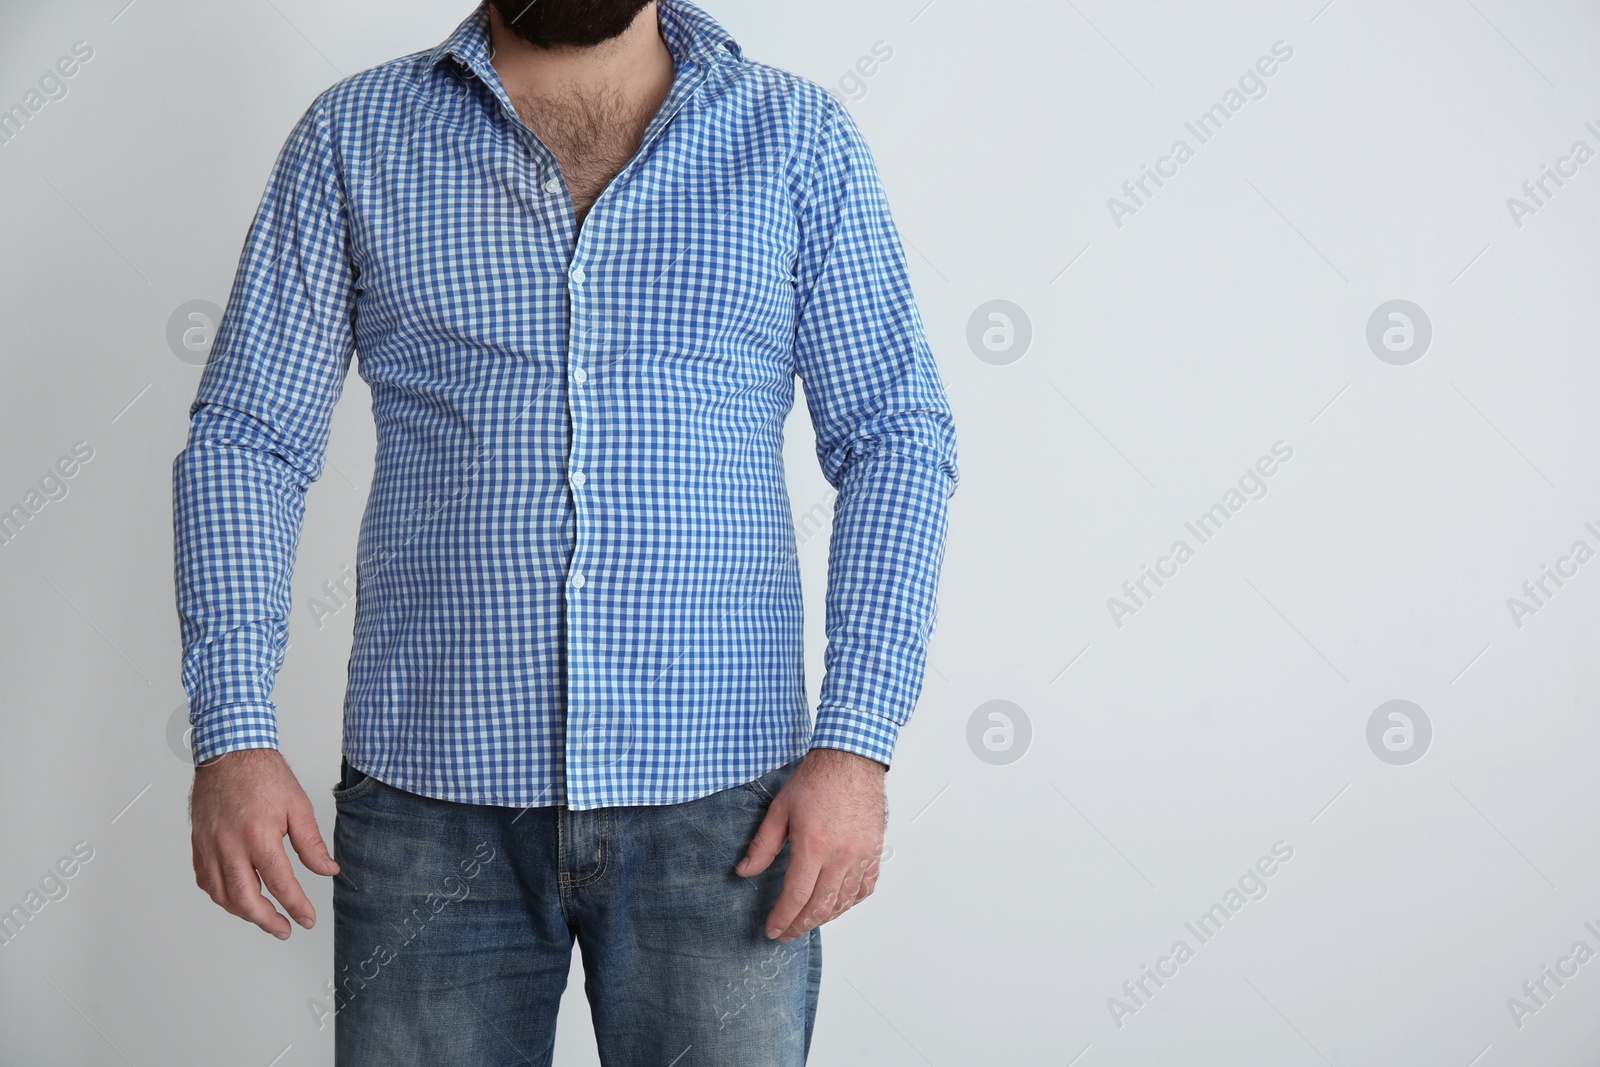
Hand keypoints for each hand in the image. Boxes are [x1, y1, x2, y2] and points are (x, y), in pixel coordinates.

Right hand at [189, 747, 339, 939]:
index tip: (306, 919)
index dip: (296, 905)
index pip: (280, 882)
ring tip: (264, 918)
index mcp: (258, 834)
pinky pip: (206, 880)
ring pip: (222, 895)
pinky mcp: (198, 844)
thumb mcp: (299, 805)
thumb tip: (328, 870)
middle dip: (267, 920)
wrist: (230, 753)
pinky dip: (221, 896)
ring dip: (244, 913)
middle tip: (285, 929)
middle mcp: (229, 844)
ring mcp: (210, 846)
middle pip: (246, 898)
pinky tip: (236, 898)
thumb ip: (311, 844)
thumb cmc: (264, 775)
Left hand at [735, 747, 886, 941]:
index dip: (782, 918)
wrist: (851, 759)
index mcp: (813, 845)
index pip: (796, 896)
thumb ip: (763, 845)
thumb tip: (744, 871)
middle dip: (800, 925)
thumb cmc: (817, 780)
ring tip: (807, 922)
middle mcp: (841, 855)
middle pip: (820, 906)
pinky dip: (850, 902)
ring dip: (824, 918)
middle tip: (786, 933)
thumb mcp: (780, 809)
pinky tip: (837, 905)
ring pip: (844, 901)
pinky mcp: (874, 850)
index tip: (772, 930)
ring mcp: (861, 855)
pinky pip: (865, 887)